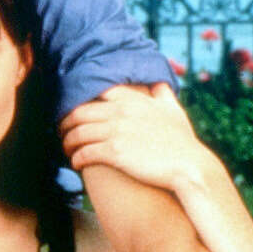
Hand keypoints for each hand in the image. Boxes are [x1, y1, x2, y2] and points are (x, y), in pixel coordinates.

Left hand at [60, 84, 217, 197]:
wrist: (191, 168)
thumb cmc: (182, 142)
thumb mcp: (174, 111)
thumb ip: (162, 94)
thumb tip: (158, 83)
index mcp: (132, 100)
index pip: (94, 92)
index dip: (79, 101)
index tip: (72, 111)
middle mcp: (121, 112)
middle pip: (79, 112)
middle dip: (65, 123)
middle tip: (61, 132)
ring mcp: (117, 131)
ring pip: (78, 133)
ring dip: (67, 142)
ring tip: (67, 150)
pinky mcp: (115, 153)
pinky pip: (85, 152)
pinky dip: (76, 158)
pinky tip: (76, 163)